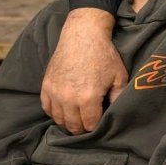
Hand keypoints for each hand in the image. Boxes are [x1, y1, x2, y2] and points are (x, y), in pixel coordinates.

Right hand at [40, 8, 124, 133]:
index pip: (90, 125)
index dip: (96, 127)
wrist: (83, 35)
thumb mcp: (119, 77)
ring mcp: (55, 92)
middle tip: (89, 124)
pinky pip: (47, 108)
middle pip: (73, 126)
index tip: (100, 124)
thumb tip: (116, 114)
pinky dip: (55, 113)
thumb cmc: (104, 55)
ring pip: (59, 119)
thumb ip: (118, 98)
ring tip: (78, 119)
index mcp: (88, 97)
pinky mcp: (46, 85)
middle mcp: (69, 98)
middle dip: (83, 128)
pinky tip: (64, 111)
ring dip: (68, 122)